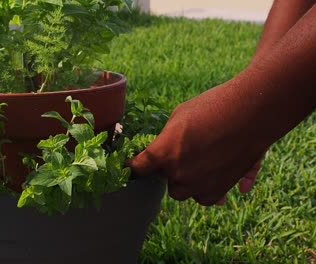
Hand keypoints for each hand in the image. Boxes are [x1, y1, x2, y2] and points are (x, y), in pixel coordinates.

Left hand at [127, 80, 269, 205]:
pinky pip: (207, 197)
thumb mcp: (179, 115)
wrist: (252, 111)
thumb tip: (165, 148)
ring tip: (199, 164)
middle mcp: (179, 174)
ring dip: (188, 182)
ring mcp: (200, 185)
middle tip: (180, 158)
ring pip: (186, 192)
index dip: (132, 167)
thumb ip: (168, 138)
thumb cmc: (213, 106)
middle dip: (170, 173)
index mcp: (164, 154)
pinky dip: (208, 188)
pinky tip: (214, 173)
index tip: (130, 166)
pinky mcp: (221, 190)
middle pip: (167, 183)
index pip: (138, 168)